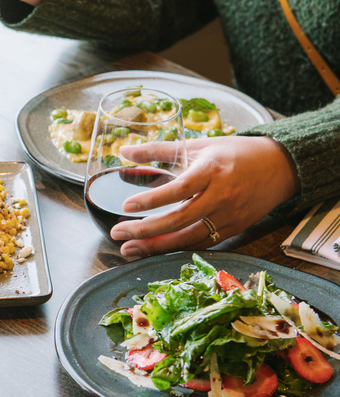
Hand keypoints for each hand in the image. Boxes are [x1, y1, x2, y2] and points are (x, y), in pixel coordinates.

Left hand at [110, 136, 299, 256]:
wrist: (279, 167)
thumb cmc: (233, 153)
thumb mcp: (197, 146)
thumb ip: (158, 150)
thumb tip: (124, 151)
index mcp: (211, 170)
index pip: (178, 189)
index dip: (152, 200)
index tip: (127, 207)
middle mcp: (221, 196)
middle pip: (180, 220)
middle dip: (146, 231)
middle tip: (117, 234)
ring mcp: (229, 216)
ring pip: (190, 238)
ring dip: (157, 247)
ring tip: (129, 249)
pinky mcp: (235, 229)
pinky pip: (202, 244)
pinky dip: (177, 249)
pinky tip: (155, 251)